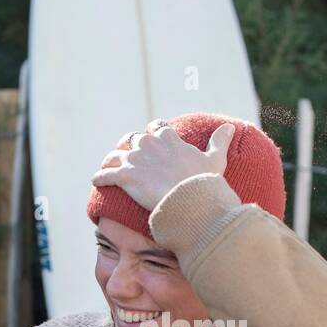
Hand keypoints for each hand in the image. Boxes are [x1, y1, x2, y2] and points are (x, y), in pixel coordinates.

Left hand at [90, 119, 234, 209]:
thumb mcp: (214, 159)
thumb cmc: (202, 181)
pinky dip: (100, 177)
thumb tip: (230, 126)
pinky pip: (106, 175)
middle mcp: (147, 144)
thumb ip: (219, 141)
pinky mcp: (124, 177)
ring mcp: (134, 159)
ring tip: (107, 166)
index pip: (155, 127)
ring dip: (110, 160)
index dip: (152, 133)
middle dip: (129, 146)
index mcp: (167, 137)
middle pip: (131, 139)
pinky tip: (96, 181)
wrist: (189, 199)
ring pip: (115, 155)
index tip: (152, 139)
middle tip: (127, 155)